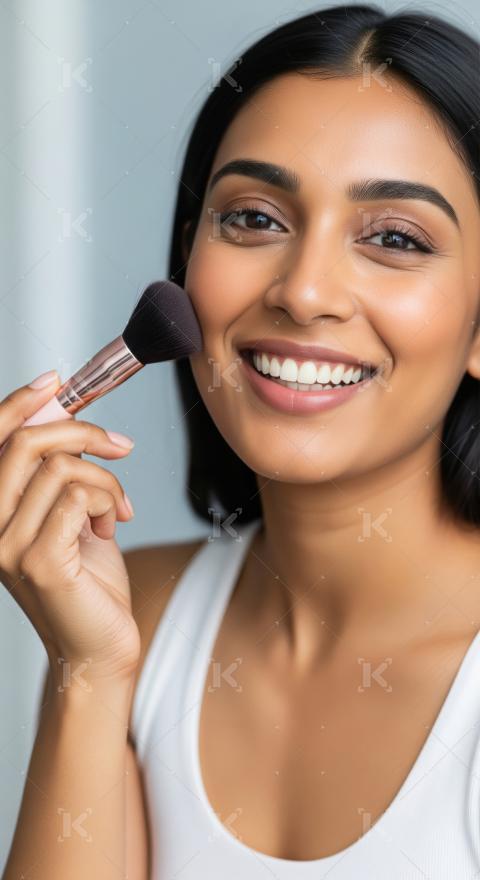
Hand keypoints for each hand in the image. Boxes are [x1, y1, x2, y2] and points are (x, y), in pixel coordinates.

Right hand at [0, 373, 140, 686]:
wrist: (99, 646)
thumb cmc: (88, 582)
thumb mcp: (71, 514)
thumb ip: (61, 473)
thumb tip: (69, 417)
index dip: (19, 402)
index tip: (57, 381)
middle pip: (23, 443)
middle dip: (81, 432)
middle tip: (119, 446)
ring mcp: (7, 547)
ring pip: (61, 468)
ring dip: (105, 478)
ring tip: (116, 506)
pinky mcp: (39, 562)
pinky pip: (78, 497)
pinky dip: (107, 500)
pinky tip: (114, 523)